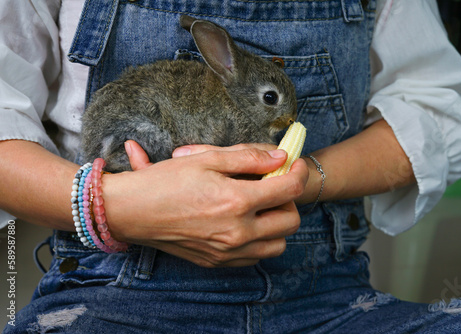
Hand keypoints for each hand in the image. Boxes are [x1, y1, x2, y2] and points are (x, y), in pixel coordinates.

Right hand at [103, 141, 307, 267]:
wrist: (130, 212)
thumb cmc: (165, 182)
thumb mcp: (207, 159)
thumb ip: (249, 158)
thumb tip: (280, 157)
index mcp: (237, 201)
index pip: (289, 189)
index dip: (298, 172)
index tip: (294, 164)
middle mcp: (237, 232)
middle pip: (291, 221)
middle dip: (289, 200)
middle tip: (274, 186)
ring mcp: (228, 251)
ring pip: (278, 244)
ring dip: (277, 224)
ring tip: (260, 207)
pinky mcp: (217, 262)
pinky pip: (255, 257)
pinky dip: (259, 241)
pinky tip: (243, 223)